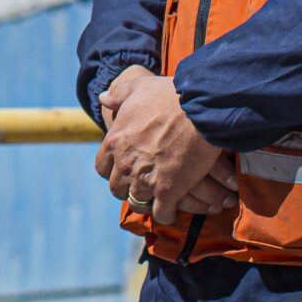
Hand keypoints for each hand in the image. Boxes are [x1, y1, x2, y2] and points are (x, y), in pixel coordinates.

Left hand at [93, 72, 225, 224]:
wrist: (200, 109)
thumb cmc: (169, 96)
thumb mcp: (138, 87)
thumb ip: (118, 95)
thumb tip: (103, 98)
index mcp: (115, 141)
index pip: (102, 168)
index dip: (113, 170)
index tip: (124, 168)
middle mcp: (125, 164)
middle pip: (117, 189)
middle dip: (128, 187)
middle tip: (142, 183)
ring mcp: (145, 180)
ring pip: (137, 202)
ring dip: (147, 200)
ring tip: (158, 196)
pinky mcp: (168, 191)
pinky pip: (161, 214)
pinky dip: (166, 213)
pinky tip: (172, 207)